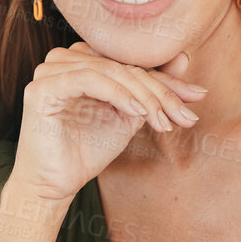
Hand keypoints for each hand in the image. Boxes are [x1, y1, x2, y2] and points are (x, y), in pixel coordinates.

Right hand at [7, 41, 206, 207]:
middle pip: (123, 65)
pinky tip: (137, 113)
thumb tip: (184, 57)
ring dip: (142, 96)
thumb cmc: (87, 150)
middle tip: (185, 115)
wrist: (56, 185)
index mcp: (83, 60)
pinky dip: (118, 94)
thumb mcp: (130, 115)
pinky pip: (89, 79)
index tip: (197, 97)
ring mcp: (50, 70)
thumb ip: (152, 88)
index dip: (166, 80)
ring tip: (162, 121)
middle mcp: (64, 59)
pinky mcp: (43, 87)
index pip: (131, 63)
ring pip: (110, 70)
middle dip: (159, 92)